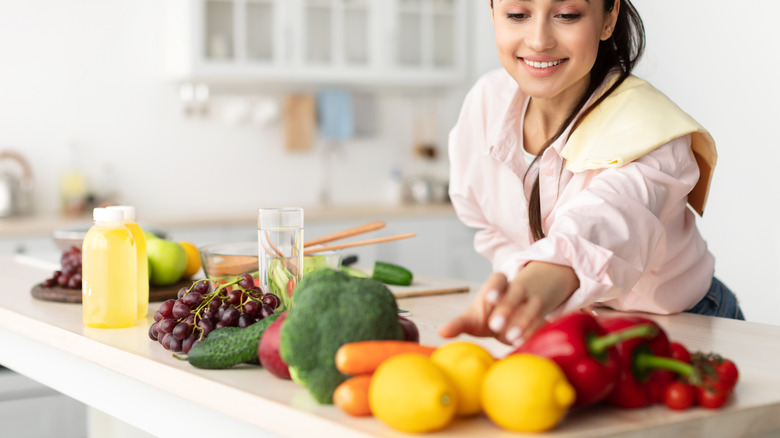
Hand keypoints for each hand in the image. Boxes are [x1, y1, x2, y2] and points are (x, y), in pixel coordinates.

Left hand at [439, 262, 578, 344]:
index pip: (498, 279)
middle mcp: (517, 290)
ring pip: (532, 306)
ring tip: (511, 338)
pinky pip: (542, 321)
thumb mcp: (474, 317)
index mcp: (498, 285)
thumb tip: (441, 332)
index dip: (495, 288)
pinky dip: (534, 331)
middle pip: (515, 293)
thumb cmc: (491, 314)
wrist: (519, 313)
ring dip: (522, 321)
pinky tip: (525, 342)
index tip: (489, 299)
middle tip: (495, 325)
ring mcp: (532, 301)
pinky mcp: (543, 317)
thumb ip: (459, 324)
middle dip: (506, 308)